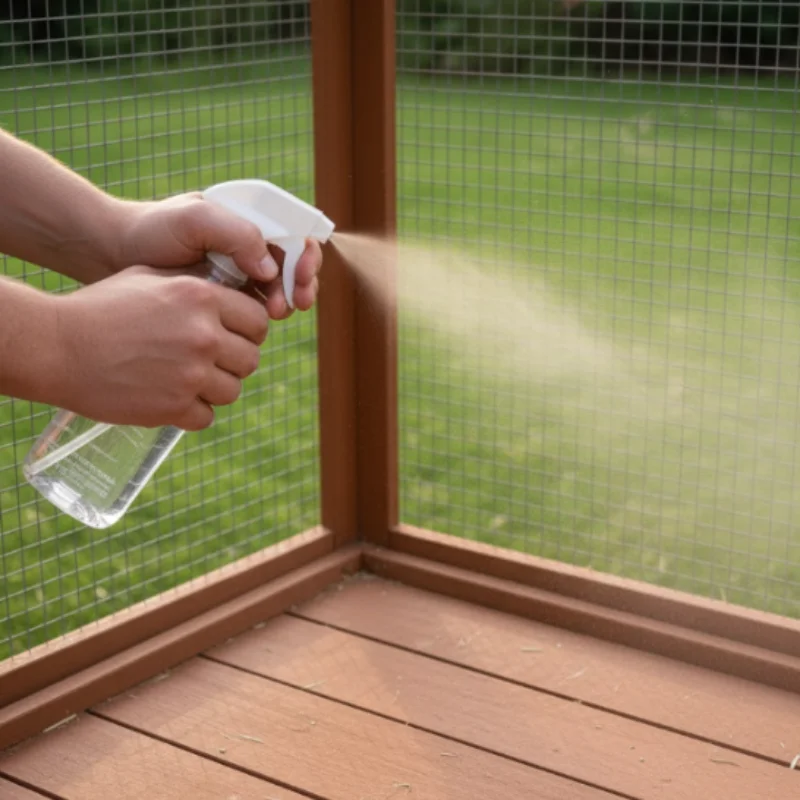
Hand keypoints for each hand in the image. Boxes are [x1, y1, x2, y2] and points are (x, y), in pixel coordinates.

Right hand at [52, 266, 268, 430]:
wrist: (58, 346)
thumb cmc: (102, 308)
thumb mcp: (151, 278)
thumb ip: (197, 287)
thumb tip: (232, 299)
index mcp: (202, 298)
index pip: (258, 321)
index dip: (247, 331)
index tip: (233, 337)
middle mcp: (203, 335)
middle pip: (251, 359)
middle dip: (232, 362)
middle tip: (208, 362)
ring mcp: (190, 374)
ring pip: (232, 390)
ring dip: (214, 389)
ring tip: (186, 380)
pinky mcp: (174, 407)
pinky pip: (206, 416)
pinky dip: (192, 412)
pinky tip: (171, 399)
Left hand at [117, 193, 322, 317]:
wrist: (113, 256)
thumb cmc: (151, 230)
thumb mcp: (194, 220)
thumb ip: (236, 234)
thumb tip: (269, 267)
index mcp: (248, 220)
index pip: (294, 234)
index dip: (306, 255)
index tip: (301, 275)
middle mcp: (249, 246)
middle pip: (294, 266)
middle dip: (301, 284)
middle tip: (293, 303)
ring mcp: (239, 274)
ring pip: (280, 290)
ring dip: (285, 303)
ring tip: (273, 314)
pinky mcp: (226, 300)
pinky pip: (256, 310)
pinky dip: (264, 317)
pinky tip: (258, 324)